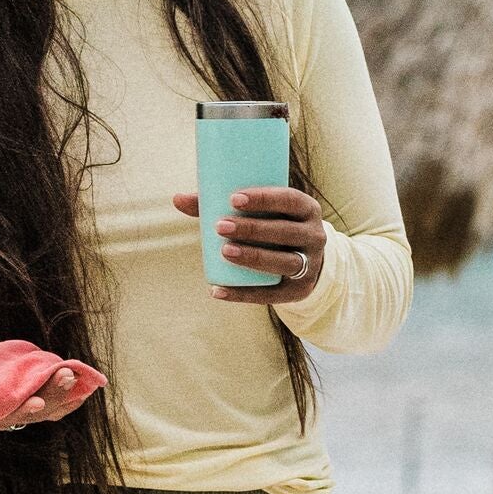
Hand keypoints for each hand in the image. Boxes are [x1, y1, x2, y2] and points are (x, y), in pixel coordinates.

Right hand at [0, 352, 88, 431]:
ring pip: (45, 406)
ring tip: (79, 373)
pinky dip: (67, 395)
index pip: (3, 415)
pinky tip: (84, 384)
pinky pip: (50, 402)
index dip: (20, 409)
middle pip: (31, 409)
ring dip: (64, 392)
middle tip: (66, 374)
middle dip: (51, 393)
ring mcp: (12, 409)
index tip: (35, 401)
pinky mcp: (21, 398)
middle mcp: (0, 416)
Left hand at [173, 180, 326, 298]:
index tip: (233, 199)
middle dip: (252, 229)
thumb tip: (177, 199)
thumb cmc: (273, 225)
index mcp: (307, 209)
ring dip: (253, 257)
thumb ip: (220, 204)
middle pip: (284, 231)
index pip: (289, 199)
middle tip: (220, 226)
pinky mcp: (299, 290)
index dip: (264, 198)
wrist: (307, 258)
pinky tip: (218, 291)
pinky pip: (271, 294)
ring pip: (283, 261)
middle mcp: (315, 235)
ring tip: (224, 252)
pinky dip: (243, 294)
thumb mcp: (260, 212)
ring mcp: (310, 265)